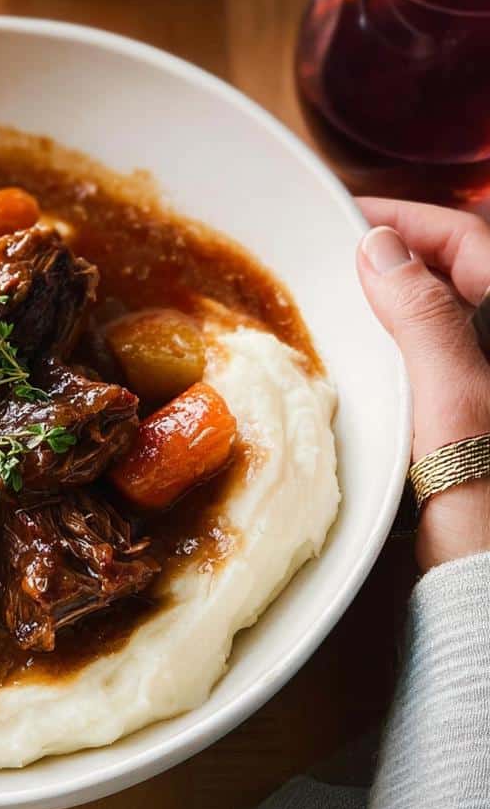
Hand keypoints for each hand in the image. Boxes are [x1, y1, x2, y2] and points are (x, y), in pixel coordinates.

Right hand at [357, 198, 489, 571]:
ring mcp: (484, 384)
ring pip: (443, 312)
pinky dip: (400, 338)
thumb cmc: (483, 501)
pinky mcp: (471, 417)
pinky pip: (435, 354)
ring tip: (339, 290)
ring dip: (396, 294)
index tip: (347, 214)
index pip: (470, 240)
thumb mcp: (455, 405)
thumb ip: (426, 318)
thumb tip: (379, 246)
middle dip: (398, 251)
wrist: (488, 593)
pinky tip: (366, 349)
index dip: (409, 219)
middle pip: (458, 270)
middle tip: (333, 251)